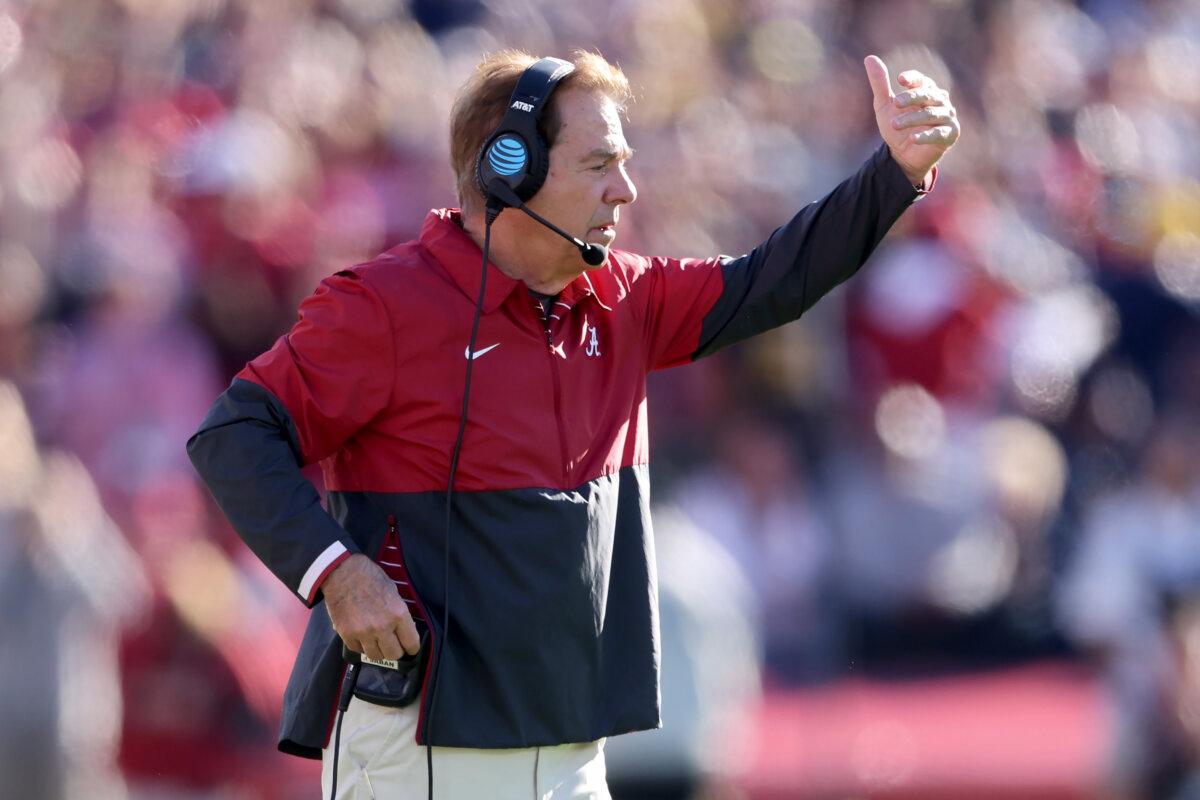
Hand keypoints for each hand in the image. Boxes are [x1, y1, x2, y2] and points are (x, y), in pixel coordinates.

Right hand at [322, 553, 420, 660]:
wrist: (342, 572)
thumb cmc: (370, 577)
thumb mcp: (393, 591)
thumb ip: (398, 612)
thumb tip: (403, 629)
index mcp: (398, 613)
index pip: (411, 643)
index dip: (412, 647)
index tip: (410, 647)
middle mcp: (382, 626)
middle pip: (394, 654)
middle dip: (396, 651)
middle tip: (393, 644)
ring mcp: (364, 632)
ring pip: (376, 656)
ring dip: (378, 650)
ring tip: (377, 642)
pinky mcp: (347, 635)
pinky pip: (358, 650)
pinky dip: (361, 645)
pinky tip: (363, 636)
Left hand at [864, 55, 959, 186]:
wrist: (902, 154)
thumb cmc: (897, 126)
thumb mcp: (884, 105)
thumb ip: (880, 83)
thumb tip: (869, 58)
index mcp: (926, 90)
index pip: (922, 80)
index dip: (913, 79)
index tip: (899, 79)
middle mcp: (940, 101)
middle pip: (927, 95)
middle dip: (911, 98)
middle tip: (895, 103)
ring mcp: (947, 117)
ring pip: (931, 114)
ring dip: (912, 119)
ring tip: (894, 124)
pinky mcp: (950, 134)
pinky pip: (939, 133)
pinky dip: (926, 136)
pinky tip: (913, 139)